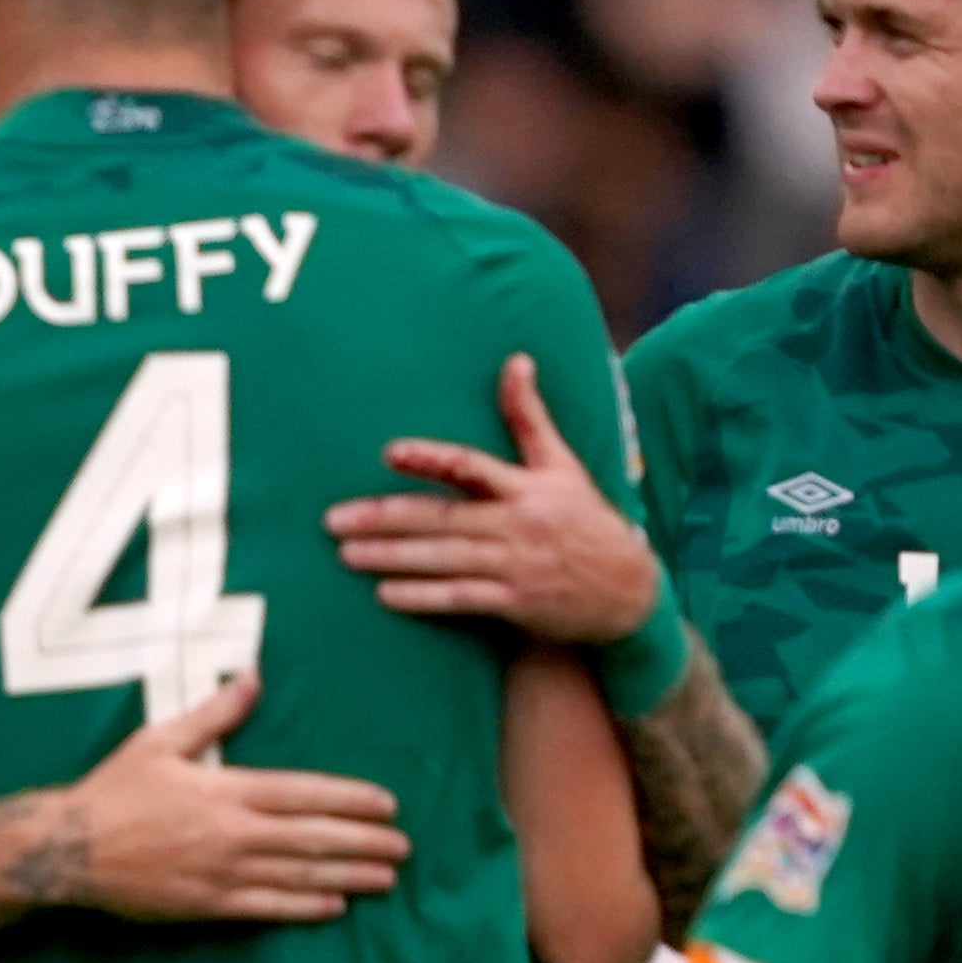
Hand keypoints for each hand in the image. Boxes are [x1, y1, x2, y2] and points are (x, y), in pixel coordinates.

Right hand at [54, 675, 408, 922]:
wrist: (69, 848)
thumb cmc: (114, 790)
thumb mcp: (160, 740)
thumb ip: (212, 714)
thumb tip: (252, 679)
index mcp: (226, 790)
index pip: (305, 794)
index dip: (351, 800)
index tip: (387, 804)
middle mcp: (233, 833)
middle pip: (314, 837)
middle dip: (364, 841)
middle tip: (404, 846)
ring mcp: (223, 873)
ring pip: (299, 875)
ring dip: (348, 875)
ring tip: (385, 878)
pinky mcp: (208, 905)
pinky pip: (268, 908)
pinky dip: (304, 907)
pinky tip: (334, 905)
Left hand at [327, 354, 663, 642]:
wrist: (628, 589)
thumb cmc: (583, 519)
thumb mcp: (562, 465)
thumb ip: (529, 417)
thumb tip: (516, 360)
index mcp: (527, 487)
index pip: (471, 467)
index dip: (431, 459)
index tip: (390, 453)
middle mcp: (518, 524)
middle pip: (442, 518)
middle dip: (385, 519)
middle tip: (333, 521)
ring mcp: (515, 565)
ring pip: (444, 559)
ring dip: (392, 558)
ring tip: (346, 554)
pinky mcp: (515, 603)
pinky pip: (461, 599)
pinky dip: (423, 598)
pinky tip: (385, 594)